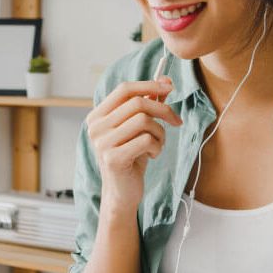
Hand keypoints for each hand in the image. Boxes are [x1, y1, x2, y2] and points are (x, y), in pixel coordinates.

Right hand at [85, 76, 182, 208]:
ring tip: (158, 144)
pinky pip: (146, 140)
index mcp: (98, 116)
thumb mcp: (140, 128)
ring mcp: (102, 143)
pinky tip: (152, 155)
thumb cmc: (132, 157)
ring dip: (160, 132)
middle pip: (137, 103)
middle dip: (163, 110)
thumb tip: (165, 80)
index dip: (149, 85)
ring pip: (144, 121)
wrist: (123, 192)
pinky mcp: (113, 158)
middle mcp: (96, 127)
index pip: (124, 89)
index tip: (170, 87)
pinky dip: (157, 146)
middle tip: (176, 121)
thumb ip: (149, 103)